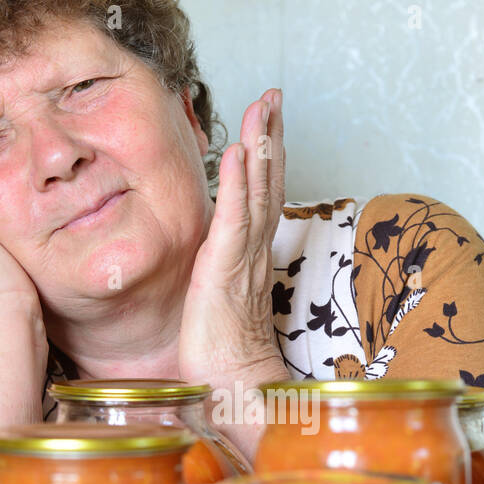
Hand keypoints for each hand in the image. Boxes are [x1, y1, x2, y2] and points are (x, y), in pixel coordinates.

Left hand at [178, 88, 287, 393]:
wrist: (232, 387)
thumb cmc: (222, 356)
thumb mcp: (217, 302)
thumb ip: (219, 276)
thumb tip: (210, 266)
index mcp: (250, 256)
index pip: (263, 195)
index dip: (267, 155)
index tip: (266, 119)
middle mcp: (253, 251)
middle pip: (268, 182)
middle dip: (271, 135)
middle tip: (273, 96)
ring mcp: (242, 258)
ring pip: (257, 191)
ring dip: (260, 145)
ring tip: (261, 107)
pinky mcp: (224, 270)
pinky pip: (233, 220)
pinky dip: (235, 184)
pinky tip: (235, 152)